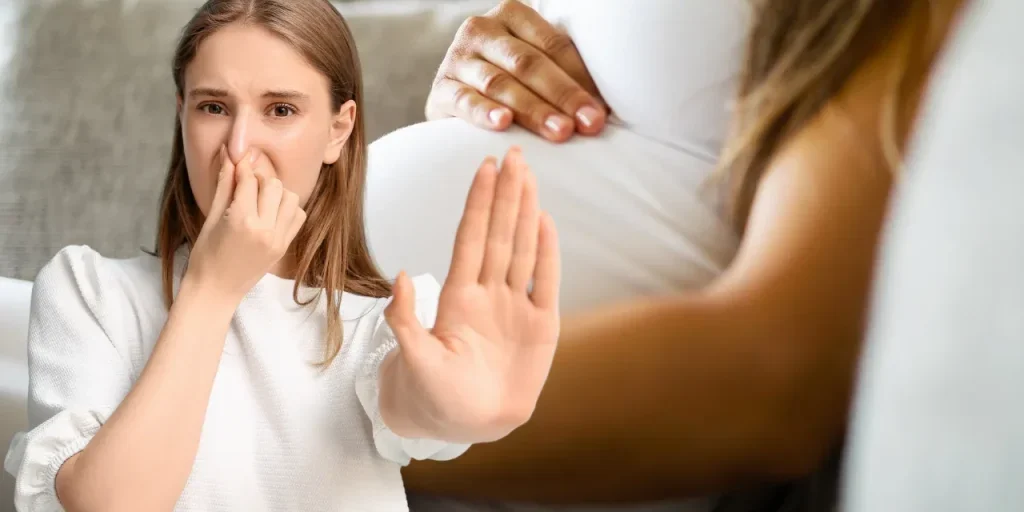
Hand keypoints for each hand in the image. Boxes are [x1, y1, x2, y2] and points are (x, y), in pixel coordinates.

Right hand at [183, 146, 305, 302]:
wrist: (216, 290)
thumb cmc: (205, 255)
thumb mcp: (210, 218)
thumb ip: (224, 185)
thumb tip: (229, 155)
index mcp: (241, 221)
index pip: (249, 180)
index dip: (242, 167)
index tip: (238, 161)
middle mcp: (264, 229)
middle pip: (273, 185)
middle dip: (260, 179)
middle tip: (246, 184)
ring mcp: (278, 239)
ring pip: (290, 198)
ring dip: (276, 193)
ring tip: (259, 199)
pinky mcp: (284, 246)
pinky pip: (298, 216)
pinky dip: (288, 208)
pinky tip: (271, 212)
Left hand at [384, 147, 560, 442]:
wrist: (468, 424)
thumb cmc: (435, 394)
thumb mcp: (414, 360)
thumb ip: (407, 321)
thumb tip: (401, 277)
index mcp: (459, 298)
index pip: (471, 239)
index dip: (478, 204)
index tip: (484, 168)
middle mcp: (488, 293)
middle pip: (498, 234)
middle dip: (506, 194)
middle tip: (512, 154)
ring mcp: (515, 307)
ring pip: (522, 249)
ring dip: (526, 212)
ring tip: (529, 176)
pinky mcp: (541, 326)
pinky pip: (546, 282)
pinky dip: (547, 253)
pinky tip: (546, 222)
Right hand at [425, 0, 607, 142]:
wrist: (456, 96)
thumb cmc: (510, 82)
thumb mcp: (535, 65)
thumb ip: (565, 72)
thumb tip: (608, 108)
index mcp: (513, 14)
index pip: (553, 45)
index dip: (581, 77)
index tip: (603, 110)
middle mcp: (482, 29)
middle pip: (529, 64)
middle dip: (563, 96)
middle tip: (588, 124)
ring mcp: (458, 58)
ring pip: (501, 84)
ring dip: (534, 110)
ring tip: (560, 132)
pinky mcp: (441, 89)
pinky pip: (465, 101)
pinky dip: (484, 112)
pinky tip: (503, 123)